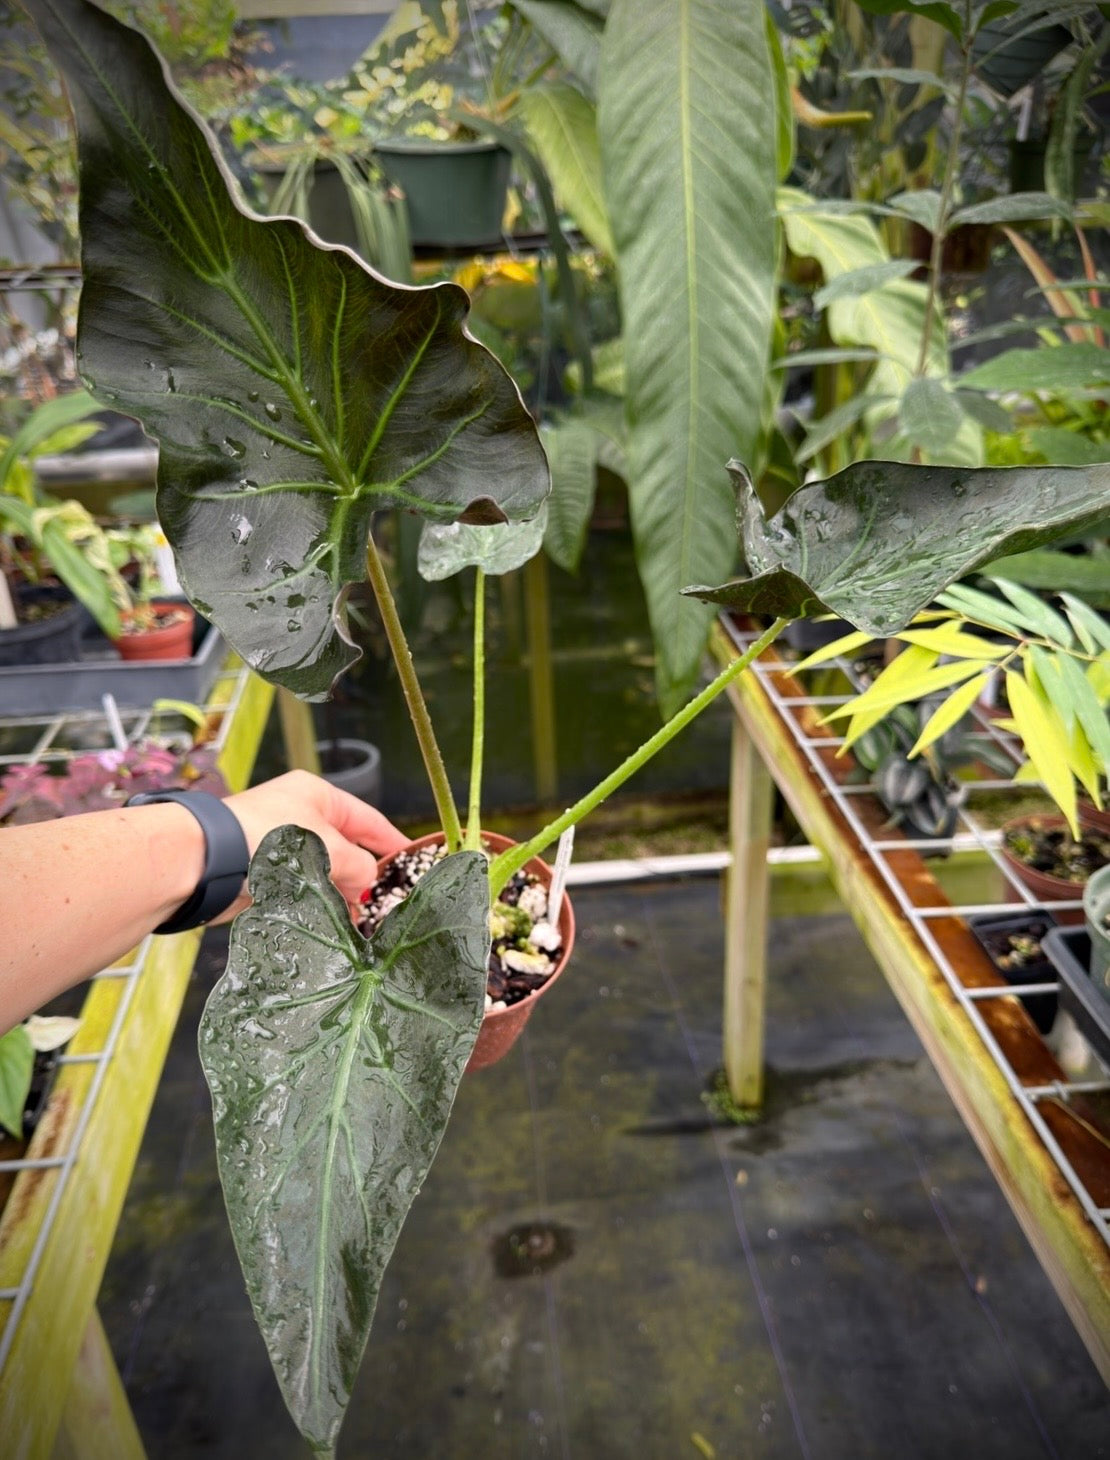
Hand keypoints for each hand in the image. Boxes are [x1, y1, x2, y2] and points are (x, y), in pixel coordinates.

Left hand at [219, 770, 408, 920]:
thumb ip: (359, 866)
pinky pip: (304, 888)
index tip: (413, 860)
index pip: (367, 819)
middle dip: (364, 875)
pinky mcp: (264, 872)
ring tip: (359, 919)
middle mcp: (299, 815)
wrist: (210, 861)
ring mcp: (280, 844)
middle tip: (385, 901)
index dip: (392, 841)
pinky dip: (319, 903)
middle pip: (346, 847)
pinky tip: (333, 923)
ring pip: (325, 871)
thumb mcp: (328, 849)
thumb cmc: (270, 838)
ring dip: (341, 893)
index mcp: (317, 796)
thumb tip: (367, 882)